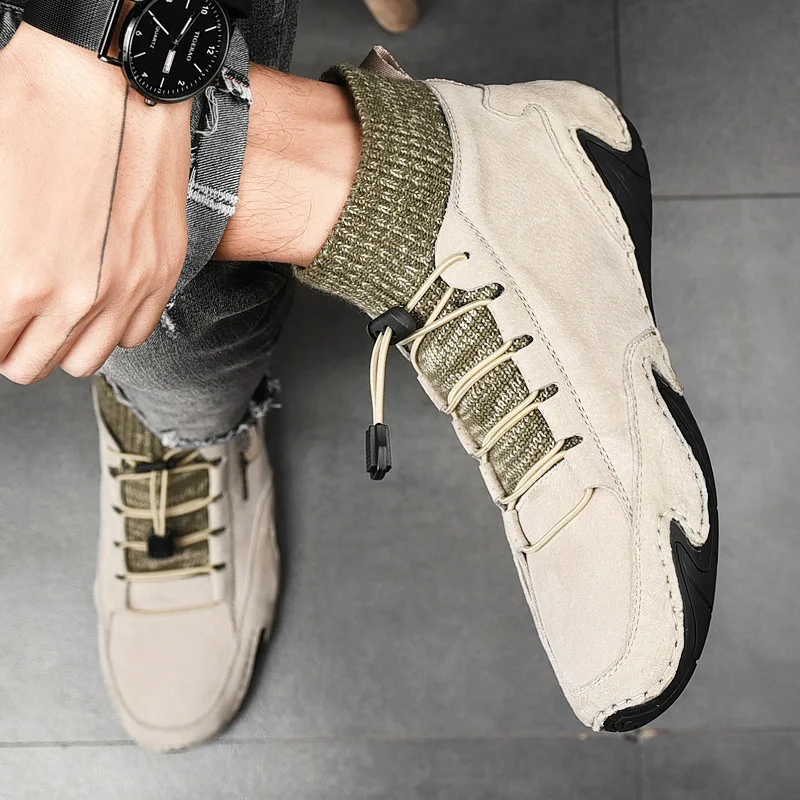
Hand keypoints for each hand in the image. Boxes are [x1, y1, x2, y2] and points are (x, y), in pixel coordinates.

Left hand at [0, 22, 191, 384]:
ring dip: (64, 342)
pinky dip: (113, 326)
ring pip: (87, 359)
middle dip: (16, 346)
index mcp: (24, 279)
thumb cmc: (39, 114)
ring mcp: (131, 286)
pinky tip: (99, 298)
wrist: (114, 79)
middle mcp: (82, 296)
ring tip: (56, 312)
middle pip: (34, 365)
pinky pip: (137, 334)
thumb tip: (3, 295)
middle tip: (12, 320)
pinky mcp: (163, 270)